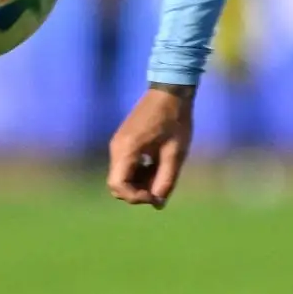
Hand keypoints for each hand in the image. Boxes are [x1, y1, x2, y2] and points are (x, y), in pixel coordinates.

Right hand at [107, 85, 194, 208]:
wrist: (171, 90)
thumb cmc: (176, 119)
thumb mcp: (176, 153)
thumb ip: (166, 179)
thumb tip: (158, 203)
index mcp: (126, 149)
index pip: (118, 186)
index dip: (135, 198)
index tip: (156, 196)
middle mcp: (117, 148)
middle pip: (118, 184)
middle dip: (138, 192)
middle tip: (161, 186)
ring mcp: (118, 144)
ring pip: (122, 176)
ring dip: (140, 182)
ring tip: (163, 173)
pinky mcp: (124, 141)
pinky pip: (126, 165)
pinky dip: (139, 172)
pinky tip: (157, 164)